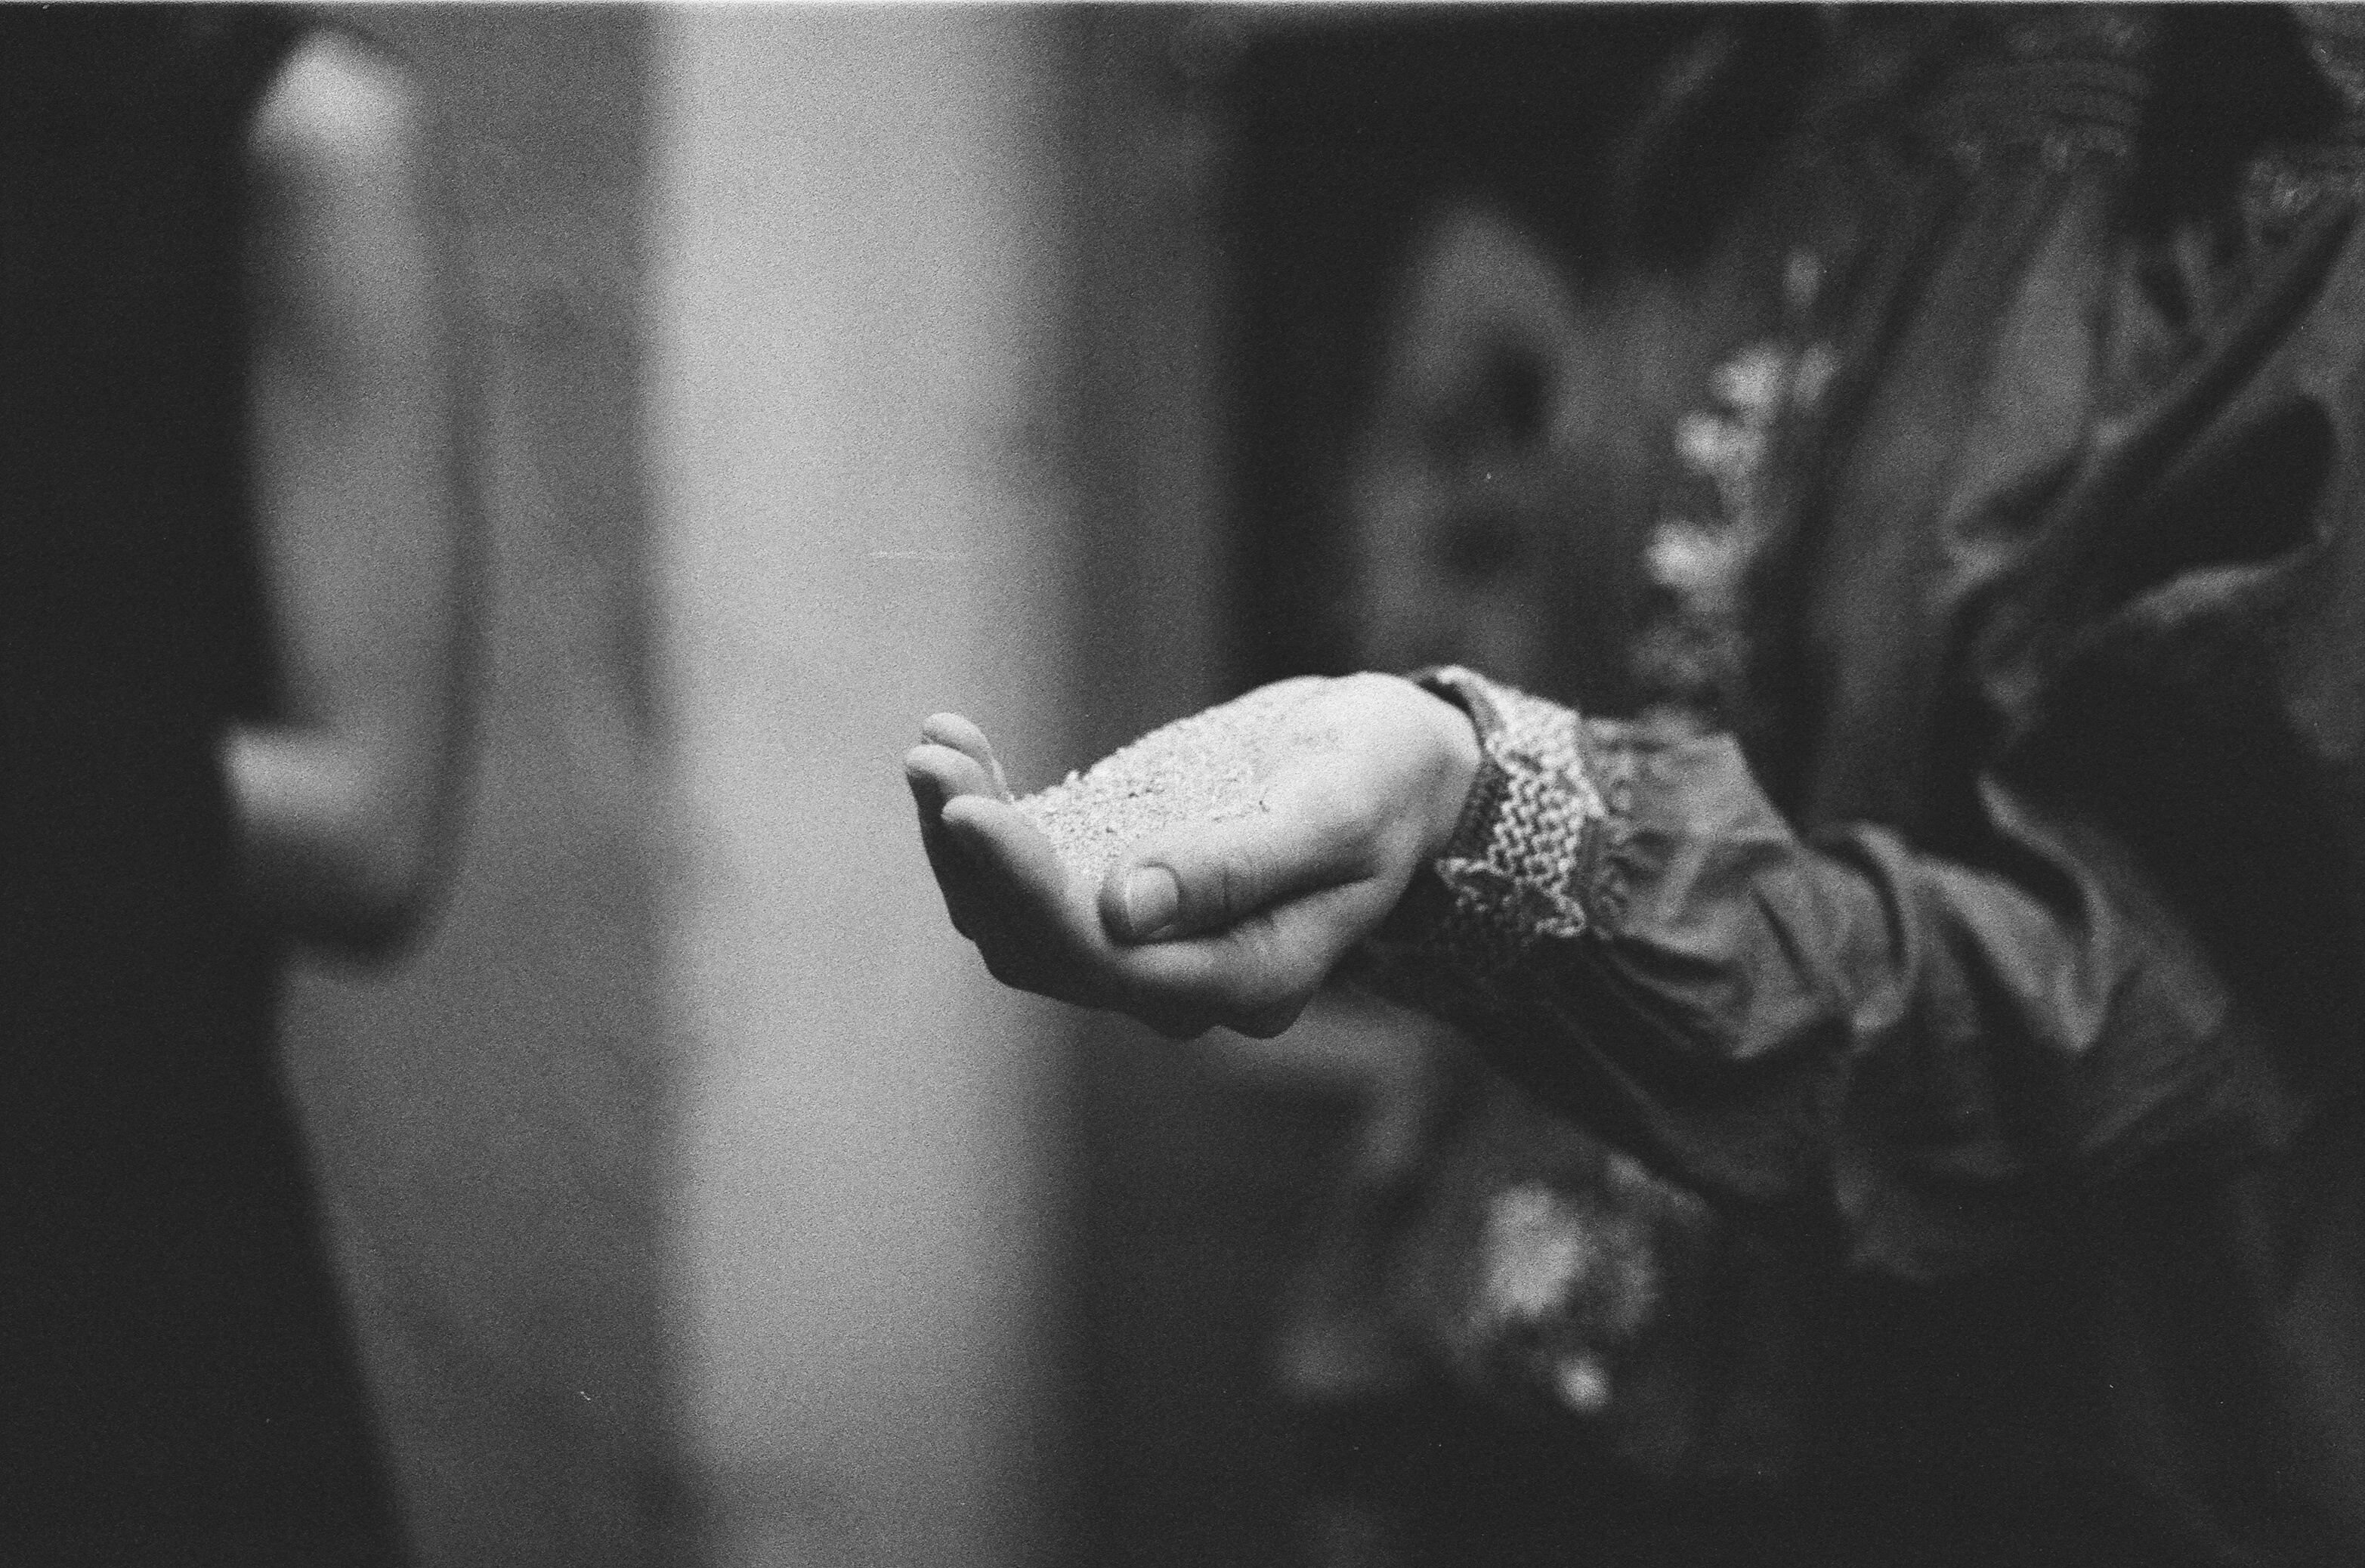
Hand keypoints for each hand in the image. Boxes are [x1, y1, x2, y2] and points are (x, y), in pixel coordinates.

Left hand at [903, 674, 1481, 1038]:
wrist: (1393, 765)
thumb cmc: (1383, 781)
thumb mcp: (1336, 810)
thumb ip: (1238, 865)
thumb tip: (1121, 911)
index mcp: (1247, 977)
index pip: (1106, 962)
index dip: (1025, 894)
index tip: (969, 811)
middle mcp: (1181, 981)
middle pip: (1038, 951)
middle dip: (972, 861)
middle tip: (932, 760)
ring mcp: (1139, 941)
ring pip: (1012, 919)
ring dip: (959, 839)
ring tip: (935, 746)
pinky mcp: (1110, 889)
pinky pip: (1022, 875)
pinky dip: (982, 815)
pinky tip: (958, 738)